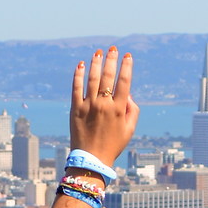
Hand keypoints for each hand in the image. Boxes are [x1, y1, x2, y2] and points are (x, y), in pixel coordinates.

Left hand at [66, 49, 137, 166]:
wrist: (91, 159)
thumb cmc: (113, 145)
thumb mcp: (130, 130)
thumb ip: (133, 110)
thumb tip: (128, 93)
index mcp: (119, 109)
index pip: (124, 82)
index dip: (127, 67)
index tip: (128, 56)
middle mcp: (104, 105)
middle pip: (108, 76)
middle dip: (111, 60)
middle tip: (113, 49)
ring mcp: (88, 106)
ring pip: (92, 79)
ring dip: (95, 63)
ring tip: (98, 53)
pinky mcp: (75, 109)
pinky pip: (76, 88)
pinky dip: (78, 75)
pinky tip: (80, 64)